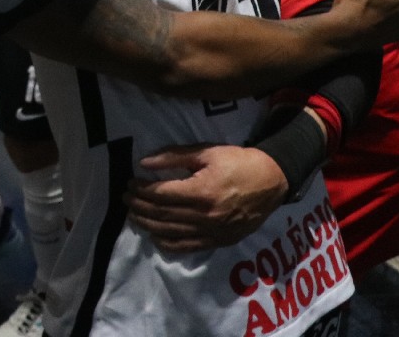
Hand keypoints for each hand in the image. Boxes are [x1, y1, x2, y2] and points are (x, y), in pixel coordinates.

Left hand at [126, 144, 285, 251]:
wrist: (273, 180)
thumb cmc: (238, 162)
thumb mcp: (206, 152)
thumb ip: (173, 157)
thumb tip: (143, 163)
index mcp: (202, 192)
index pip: (161, 195)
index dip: (141, 190)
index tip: (129, 184)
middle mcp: (206, 216)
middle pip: (162, 214)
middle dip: (139, 207)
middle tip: (125, 199)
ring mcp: (214, 231)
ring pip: (172, 233)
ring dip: (148, 225)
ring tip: (133, 216)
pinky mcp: (221, 241)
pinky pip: (189, 247)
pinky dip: (168, 244)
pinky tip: (155, 236)